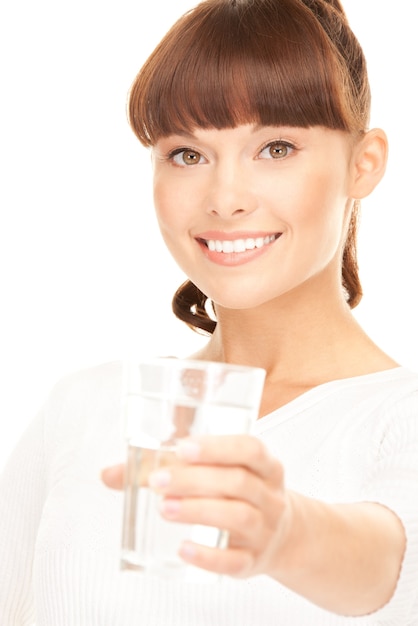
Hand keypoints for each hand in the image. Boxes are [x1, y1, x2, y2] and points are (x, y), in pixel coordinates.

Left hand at [102, 435, 291, 578]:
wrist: (284, 534)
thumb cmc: (239, 493)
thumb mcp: (219, 472)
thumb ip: (165, 468)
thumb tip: (110, 474)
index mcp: (264, 465)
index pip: (249, 449)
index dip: (218, 447)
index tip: (183, 448)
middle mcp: (269, 496)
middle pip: (238, 483)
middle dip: (195, 480)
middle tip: (158, 482)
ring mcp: (265, 530)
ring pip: (238, 518)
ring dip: (199, 511)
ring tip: (165, 508)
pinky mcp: (254, 561)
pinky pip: (235, 561)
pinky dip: (208, 556)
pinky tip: (184, 548)